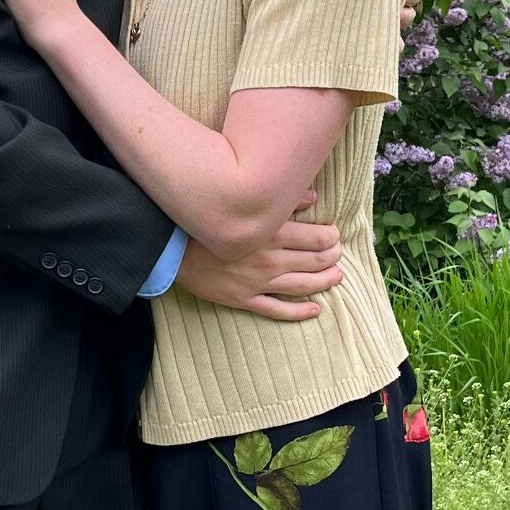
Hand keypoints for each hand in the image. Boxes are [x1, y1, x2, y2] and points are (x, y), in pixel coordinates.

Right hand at [177, 196, 344, 322]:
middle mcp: (270, 260)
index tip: (335, 234)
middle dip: (332, 257)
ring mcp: (258, 283)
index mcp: (272, 234)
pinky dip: (299, 311)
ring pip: (303, 286)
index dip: (331, 237)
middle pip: (314, 261)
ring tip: (337, 277)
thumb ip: (281, 202)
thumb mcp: (243, 205)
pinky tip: (315, 309)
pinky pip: (277, 309)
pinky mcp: (244, 299)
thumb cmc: (207, 221)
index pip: (317, 238)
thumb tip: (313, 198)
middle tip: (338, 253)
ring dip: (325, 282)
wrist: (171, 248)